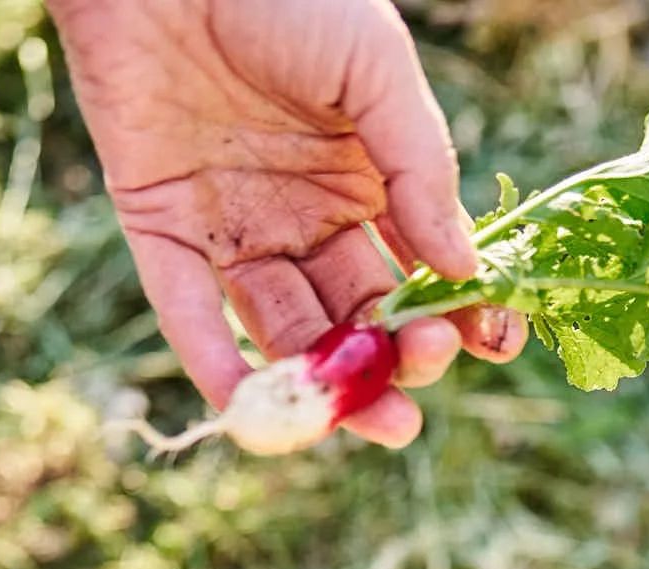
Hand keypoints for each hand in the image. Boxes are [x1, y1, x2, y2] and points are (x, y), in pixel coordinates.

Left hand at [50, 0, 524, 445]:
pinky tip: (252, 408)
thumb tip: (464, 272)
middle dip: (391, 362)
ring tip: (367, 417)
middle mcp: (301, 217)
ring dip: (321, 383)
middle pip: (353, 317)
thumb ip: (418, 169)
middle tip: (416, 384)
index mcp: (363, 182)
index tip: (490, 343)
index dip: (452, 314)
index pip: (415, 271)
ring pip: (282, 329)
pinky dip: (216, 364)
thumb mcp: (376, 72)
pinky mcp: (159, 229)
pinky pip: (189, 312)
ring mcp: (232, 228)